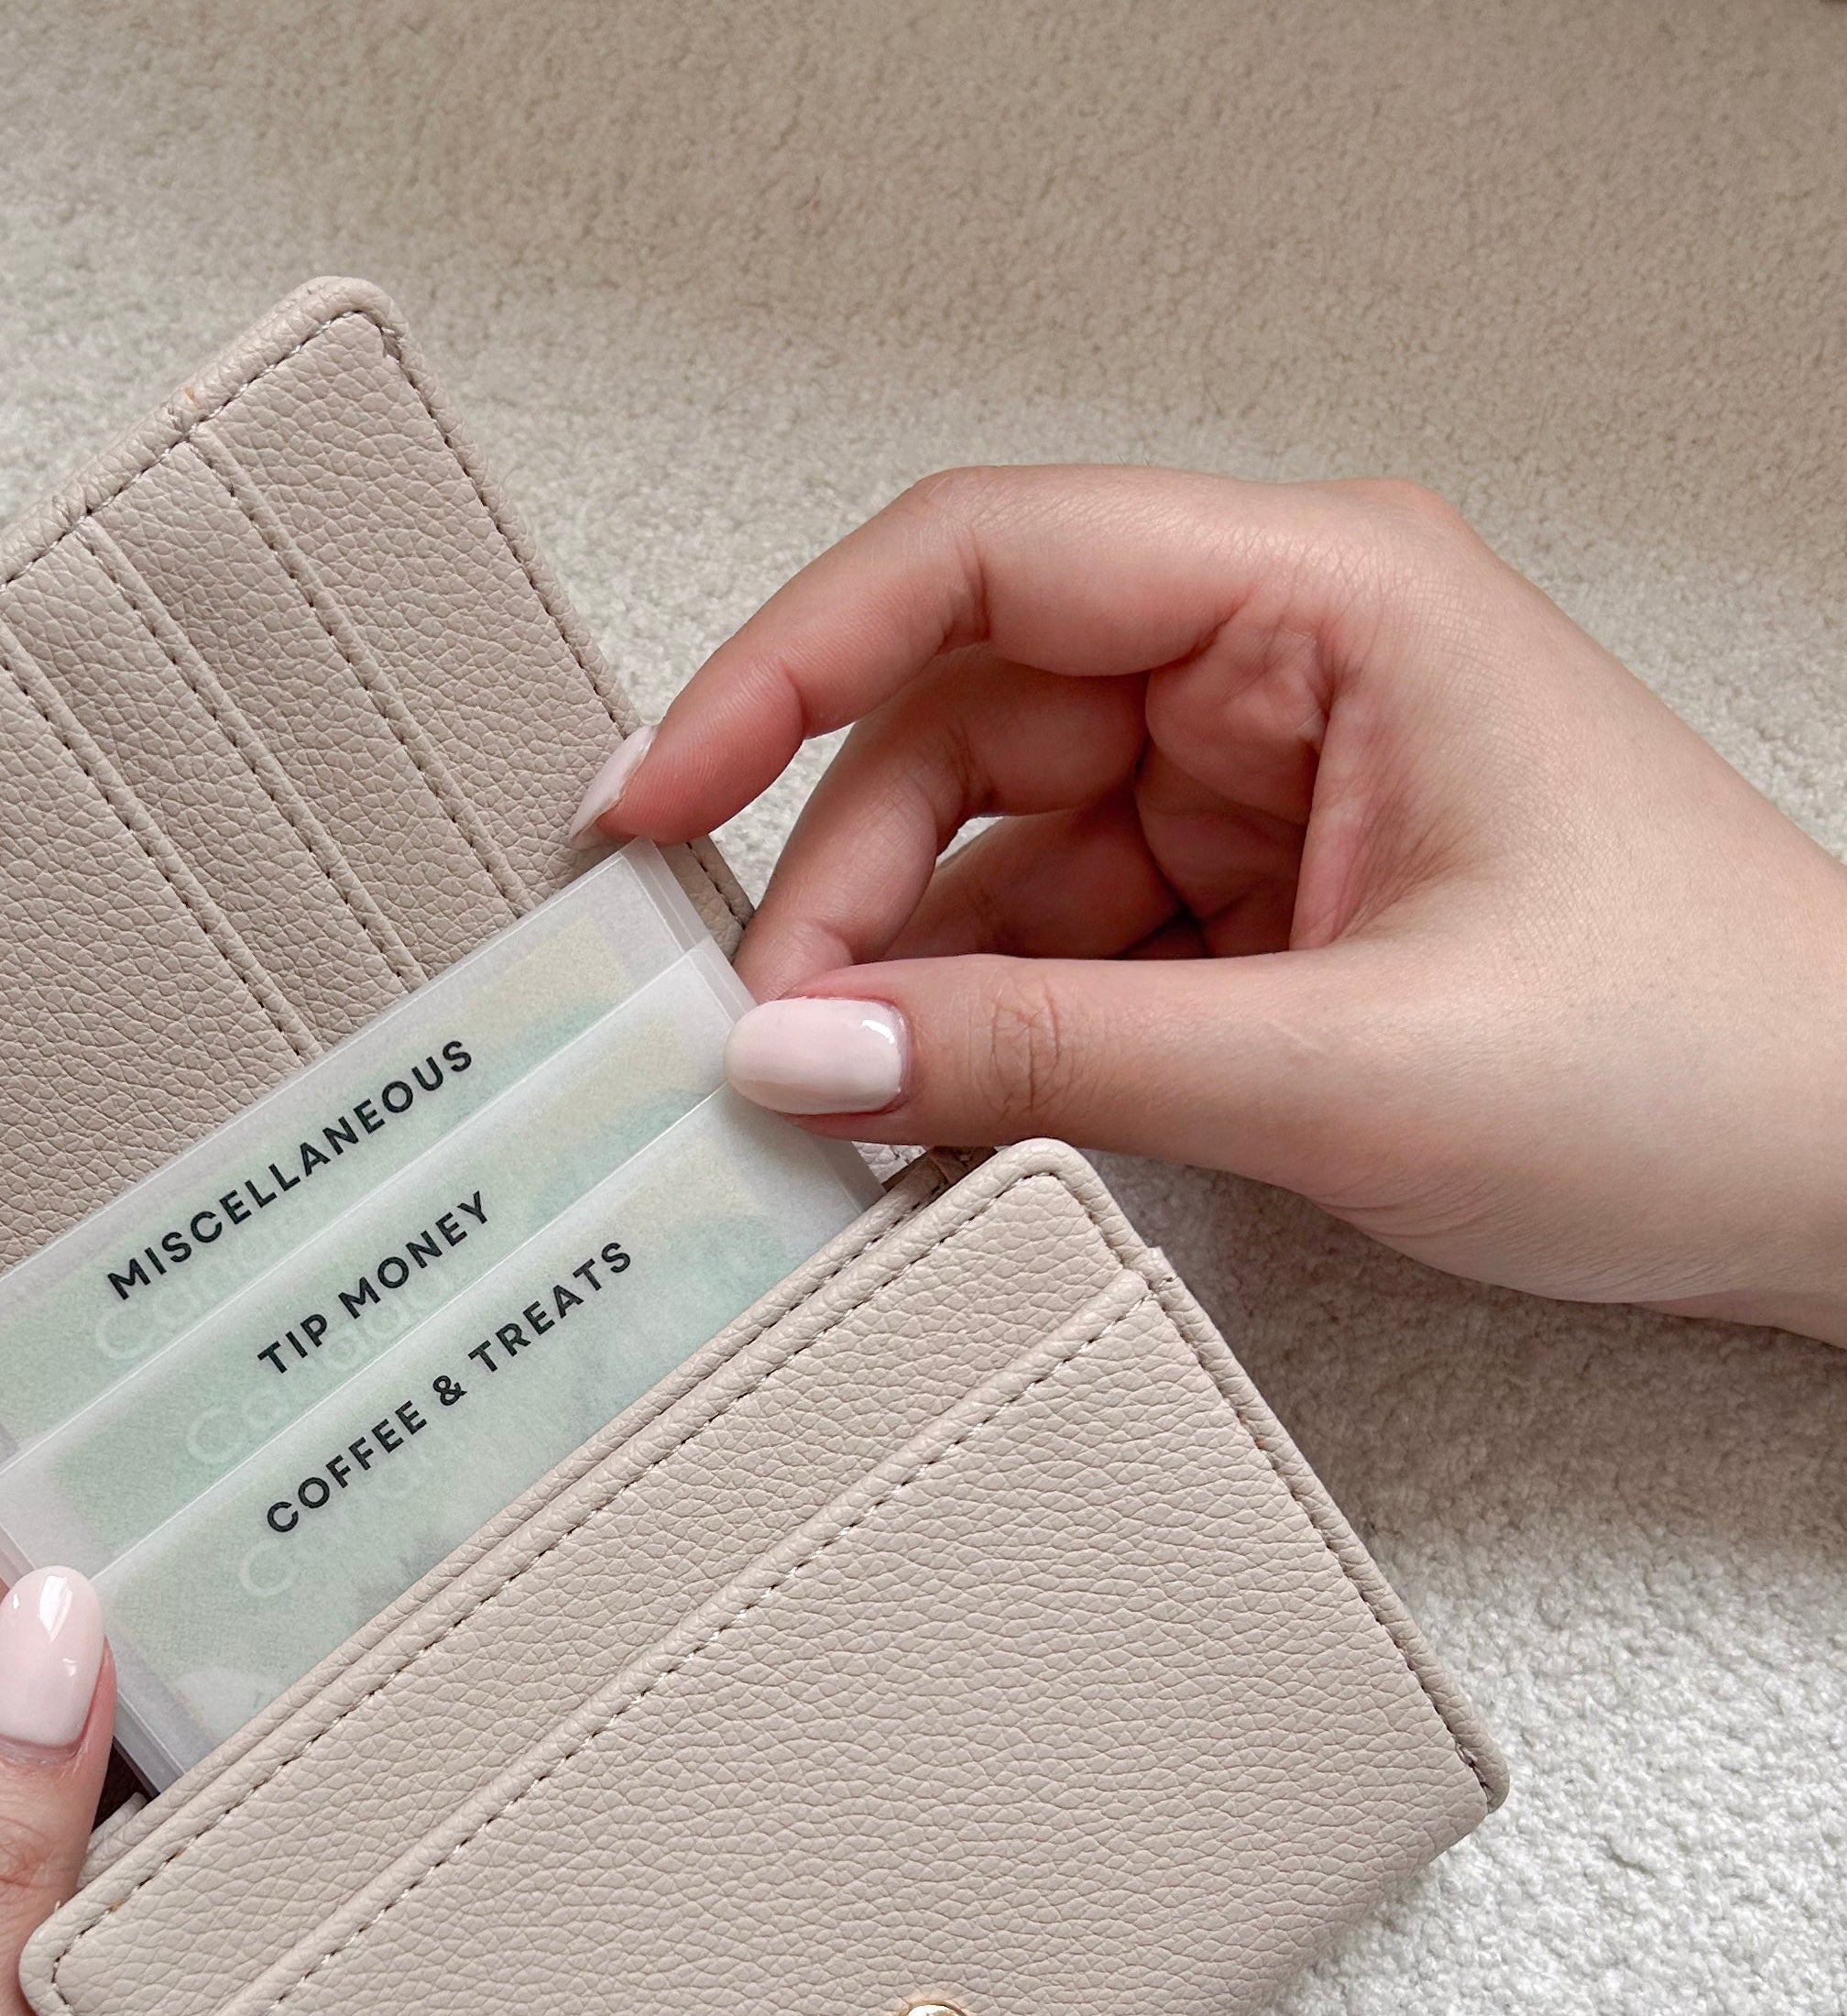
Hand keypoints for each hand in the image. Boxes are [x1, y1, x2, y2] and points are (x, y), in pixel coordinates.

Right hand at [594, 466, 1846, 1343]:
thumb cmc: (1711, 1064)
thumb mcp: (1340, 1066)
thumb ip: (1045, 1054)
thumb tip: (805, 1044)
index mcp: (1325, 599)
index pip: (982, 560)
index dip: (784, 665)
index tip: (659, 794)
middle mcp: (1279, 665)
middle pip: (960, 717)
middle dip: (845, 877)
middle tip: (770, 1031)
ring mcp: (1263, 786)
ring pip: (992, 843)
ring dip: (907, 966)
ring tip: (848, 1093)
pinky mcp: (1256, 901)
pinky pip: (1058, 937)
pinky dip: (984, 1023)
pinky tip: (940, 1101)